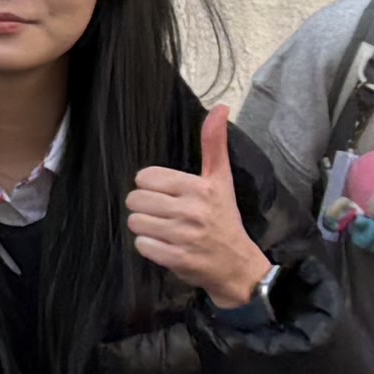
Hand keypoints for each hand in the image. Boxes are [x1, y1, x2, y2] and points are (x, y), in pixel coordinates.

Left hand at [126, 104, 275, 308]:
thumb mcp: (221, 179)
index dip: (150, 186)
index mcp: (199, 187)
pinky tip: (165, 245)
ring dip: (145, 227)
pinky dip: (149, 247)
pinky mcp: (177, 259)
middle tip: (164, 213)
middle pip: (136, 200)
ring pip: (135, 222)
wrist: (237, 265)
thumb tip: (221, 108)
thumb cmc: (224, 219)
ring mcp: (183, 236)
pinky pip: (141, 245)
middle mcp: (191, 210)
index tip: (166, 194)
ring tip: (164, 229)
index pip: (146, 177)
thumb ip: (214, 144)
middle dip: (145, 206)